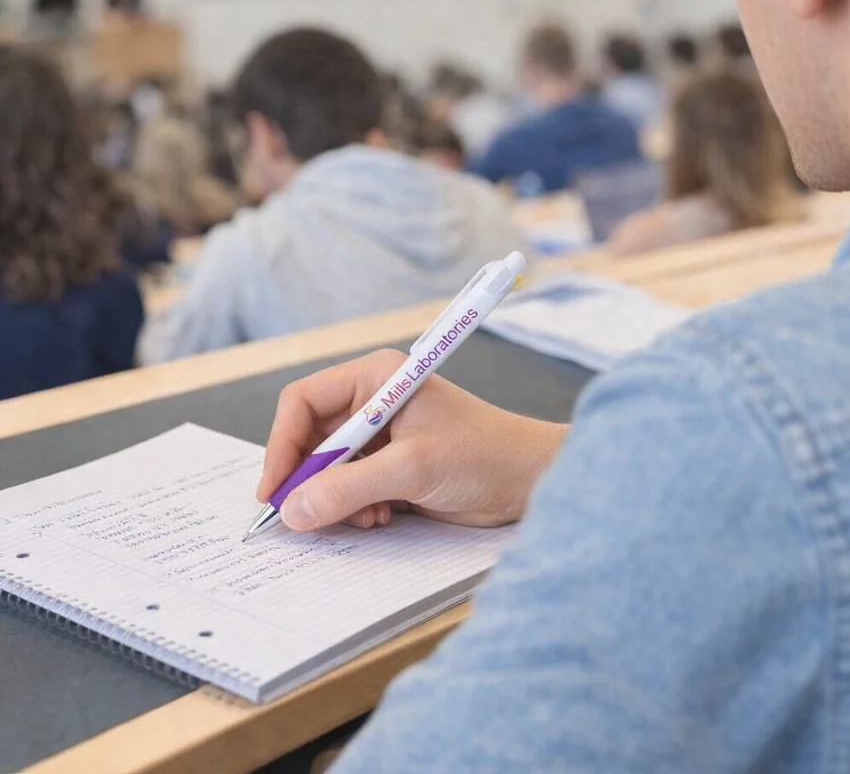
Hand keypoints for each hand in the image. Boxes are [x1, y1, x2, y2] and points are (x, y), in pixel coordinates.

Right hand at [257, 349, 567, 532]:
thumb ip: (349, 489)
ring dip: (335, 499)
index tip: (274, 490)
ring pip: (327, 470)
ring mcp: (381, 435)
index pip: (303, 402)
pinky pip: (349, 488)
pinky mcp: (391, 466)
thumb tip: (293, 511)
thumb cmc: (483, 455)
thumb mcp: (411, 469)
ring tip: (365, 516)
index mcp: (375, 378)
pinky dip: (354, 508)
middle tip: (305, 517)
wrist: (530, 480)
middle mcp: (372, 401)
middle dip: (309, 479)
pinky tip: (381, 517)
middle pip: (311, 439)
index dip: (282, 445)